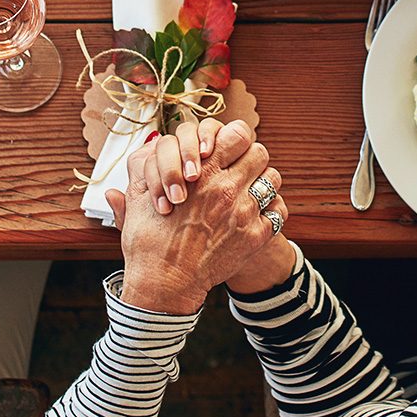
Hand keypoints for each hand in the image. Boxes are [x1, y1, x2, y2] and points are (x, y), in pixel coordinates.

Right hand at [109, 133, 285, 313]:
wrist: (164, 282)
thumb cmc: (149, 242)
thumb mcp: (139, 198)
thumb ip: (144, 169)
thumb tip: (144, 151)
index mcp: (204, 173)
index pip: (238, 134)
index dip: (235, 139)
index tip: (227, 149)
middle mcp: (228, 188)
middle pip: (259, 153)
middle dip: (250, 158)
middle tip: (240, 169)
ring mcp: (245, 212)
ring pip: (272, 180)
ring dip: (261, 183)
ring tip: (248, 192)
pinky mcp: (255, 236)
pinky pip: (277, 212)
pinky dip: (269, 211)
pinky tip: (256, 215)